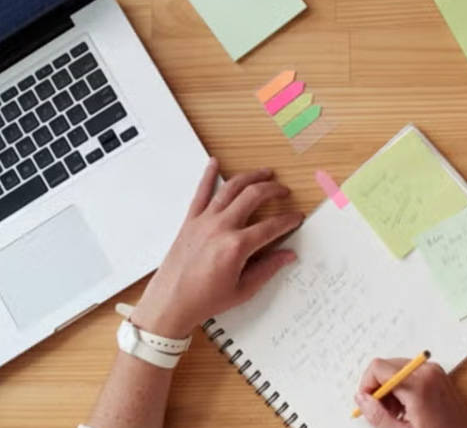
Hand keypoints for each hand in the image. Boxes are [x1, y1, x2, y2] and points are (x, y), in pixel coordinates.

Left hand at [130, 158, 303, 338]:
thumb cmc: (204, 300)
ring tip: (265, 173)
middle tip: (284, 191)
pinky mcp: (190, 221)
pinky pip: (200, 193)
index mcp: (236, 247)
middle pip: (254, 196)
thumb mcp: (243, 290)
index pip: (272, 226)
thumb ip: (268, 269)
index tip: (297, 218)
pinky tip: (215, 163)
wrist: (169, 303)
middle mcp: (221, 228)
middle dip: (273, 189)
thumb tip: (288, 255)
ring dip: (250, 177)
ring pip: (231, 188)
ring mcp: (204, 221)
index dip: (288, 220)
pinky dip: (208, 175)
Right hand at [355, 358, 466, 427]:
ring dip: (390, 389)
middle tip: (382, 412)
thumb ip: (377, 415)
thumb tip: (362, 399)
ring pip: (397, 370)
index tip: (367, 402)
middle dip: (379, 389)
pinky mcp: (438, 375)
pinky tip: (407, 408)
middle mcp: (427, 371)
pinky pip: (410, 373)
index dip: (366, 385)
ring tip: (396, 414)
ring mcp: (434, 371)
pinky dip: (402, 388)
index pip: (378, 367)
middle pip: (386, 366)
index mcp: (417, 384)